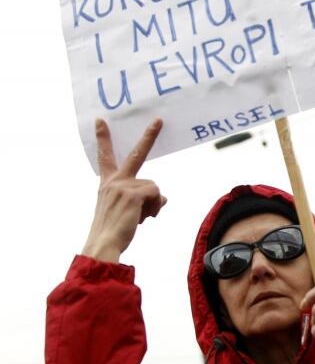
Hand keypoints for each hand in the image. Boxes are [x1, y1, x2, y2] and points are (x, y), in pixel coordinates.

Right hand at [82, 119, 166, 262]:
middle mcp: (113, 181)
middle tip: (159, 120)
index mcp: (107, 183)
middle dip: (149, 136)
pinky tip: (144, 218)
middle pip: (137, 154)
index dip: (103, 138)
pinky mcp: (132, 193)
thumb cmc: (114, 230)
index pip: (105, 157)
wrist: (104, 243)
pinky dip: (155, 208)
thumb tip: (164, 198)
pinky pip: (156, 195)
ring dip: (152, 204)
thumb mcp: (127, 211)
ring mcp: (123, 185)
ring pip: (154, 187)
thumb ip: (143, 201)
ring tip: (138, 218)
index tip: (101, 121)